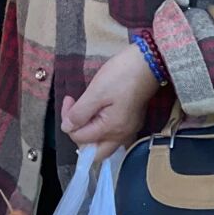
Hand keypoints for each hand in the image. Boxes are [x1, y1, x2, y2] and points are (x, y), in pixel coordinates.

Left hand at [60, 45, 160, 160]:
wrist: (147, 63)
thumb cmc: (120, 76)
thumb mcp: (95, 93)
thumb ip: (79, 113)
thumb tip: (67, 128)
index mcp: (112, 130)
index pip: (80, 138)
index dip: (68, 122)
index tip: (70, 100)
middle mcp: (122, 135)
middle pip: (94, 151)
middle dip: (78, 134)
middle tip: (73, 113)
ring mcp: (129, 129)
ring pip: (103, 143)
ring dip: (89, 131)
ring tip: (83, 110)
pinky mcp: (131, 121)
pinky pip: (111, 134)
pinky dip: (99, 127)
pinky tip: (95, 112)